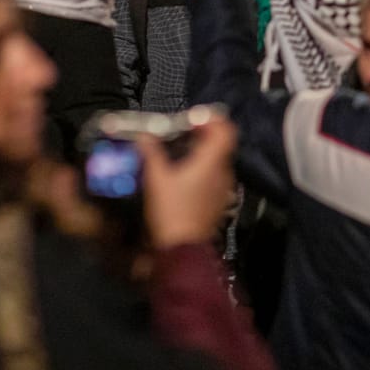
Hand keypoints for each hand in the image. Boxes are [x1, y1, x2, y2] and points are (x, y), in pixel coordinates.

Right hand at [140, 118, 238, 248]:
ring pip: (218, 161)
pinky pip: (215, 177)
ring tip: (178, 155)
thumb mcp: (156, 179)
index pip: (225, 129)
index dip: (210, 119)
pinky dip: (203, 170)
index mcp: (212, 162)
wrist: (182, 250)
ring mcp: (224, 189)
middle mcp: (224, 172)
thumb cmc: (171, 211)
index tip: (189, 121)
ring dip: (202, 153)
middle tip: (180, 135)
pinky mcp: (219, 202)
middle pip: (221, 144)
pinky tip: (183, 177)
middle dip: (202, 135)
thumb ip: (151, 153)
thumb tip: (144, 135)